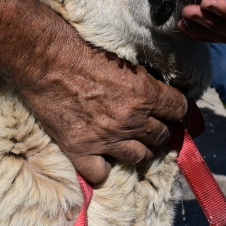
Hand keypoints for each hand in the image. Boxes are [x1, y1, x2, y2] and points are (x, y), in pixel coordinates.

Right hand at [15, 39, 187, 184]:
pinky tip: (102, 159)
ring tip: (135, 145)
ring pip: (140, 158)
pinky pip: (101, 174)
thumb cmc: (82, 52)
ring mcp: (107, 138)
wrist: (46, 61)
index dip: (178, 111)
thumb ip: (143, 82)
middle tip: (153, 127)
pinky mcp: (81, 149)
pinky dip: (103, 169)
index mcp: (144, 93)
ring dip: (141, 151)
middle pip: (162, 136)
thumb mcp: (124, 61)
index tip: (173, 112)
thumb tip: (156, 94)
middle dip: (160, 131)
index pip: (178, 109)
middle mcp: (131, 120)